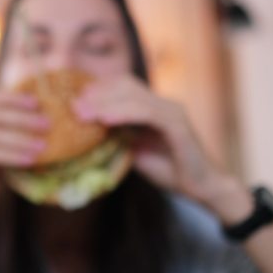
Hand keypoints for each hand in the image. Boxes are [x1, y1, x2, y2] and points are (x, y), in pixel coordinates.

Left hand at [72, 74, 227, 205]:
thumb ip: (116, 138)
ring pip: (133, 96)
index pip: (120, 86)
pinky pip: (148, 113)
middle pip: (124, 85)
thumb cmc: (168, 170)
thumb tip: (86, 134)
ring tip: (82, 113)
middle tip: (71, 107)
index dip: (96, 90)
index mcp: (151, 108)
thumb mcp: (133, 151)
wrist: (200, 187)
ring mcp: (171, 112)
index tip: (71, 101)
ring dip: (104, 103)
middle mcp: (162, 104)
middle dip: (95, 93)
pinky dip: (124, 113)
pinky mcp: (178, 126)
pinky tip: (105, 120)